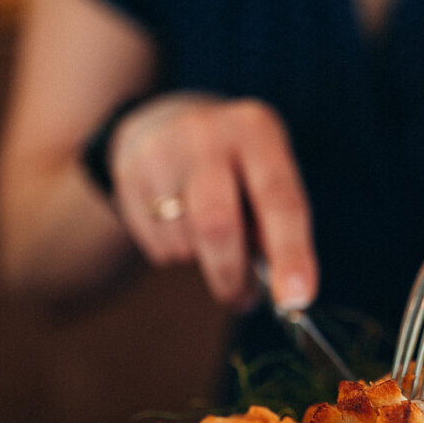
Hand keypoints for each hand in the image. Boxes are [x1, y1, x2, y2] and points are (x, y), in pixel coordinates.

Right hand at [107, 93, 317, 310]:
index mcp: (256, 130)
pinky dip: (175, 254)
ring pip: (183, 244)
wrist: (167, 122)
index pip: (280, 201)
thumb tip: (284, 290)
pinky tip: (180, 227)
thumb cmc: (237, 166)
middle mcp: (207, 134)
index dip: (291, 255)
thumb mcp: (268, 172)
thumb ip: (278, 222)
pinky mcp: (128, 174)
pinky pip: (156, 245)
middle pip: (217, 225)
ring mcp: (161, 152)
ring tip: (211, 243)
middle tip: (241, 300)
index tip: (295, 299)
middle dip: (232, 275)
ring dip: (202, 263)